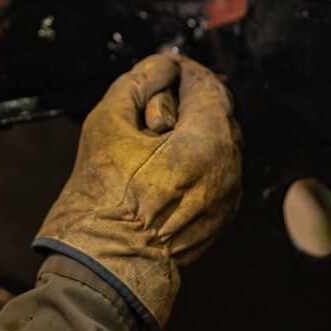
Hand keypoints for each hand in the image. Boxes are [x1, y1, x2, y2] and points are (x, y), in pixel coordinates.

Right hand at [33, 52, 240, 330]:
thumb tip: (162, 65)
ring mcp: (229, 197)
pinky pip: (216, 172)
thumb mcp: (107, 122)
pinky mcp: (222, 217)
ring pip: (218, 143)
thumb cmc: (101, 195)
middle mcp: (228, 171)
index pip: (207, 86)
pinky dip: (194, 160)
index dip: (184, 71)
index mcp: (205, 145)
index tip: (164, 68)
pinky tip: (160, 170)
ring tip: (150, 147)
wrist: (103, 265)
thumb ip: (137, 82)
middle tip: (147, 114)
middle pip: (216, 113)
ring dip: (191, 132)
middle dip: (186, 103)